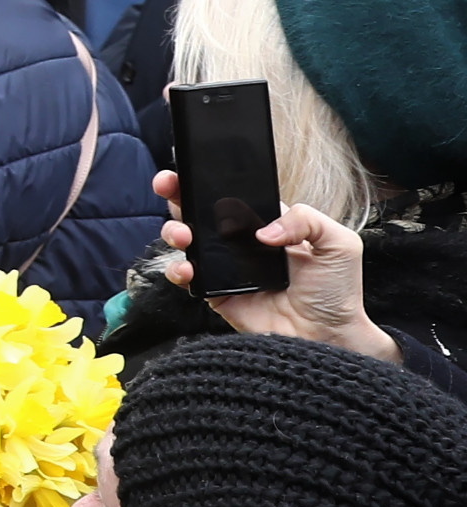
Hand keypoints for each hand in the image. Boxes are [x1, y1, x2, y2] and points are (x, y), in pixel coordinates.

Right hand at [151, 169, 395, 360]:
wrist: (328, 336)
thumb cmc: (337, 292)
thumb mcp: (338, 243)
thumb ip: (306, 220)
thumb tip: (262, 231)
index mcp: (269, 225)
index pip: (234, 196)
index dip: (210, 181)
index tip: (192, 169)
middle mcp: (242, 243)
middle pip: (200, 212)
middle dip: (178, 195)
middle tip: (169, 187)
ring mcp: (226, 268)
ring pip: (186, 240)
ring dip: (174, 231)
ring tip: (183, 236)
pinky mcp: (215, 293)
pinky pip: (186, 278)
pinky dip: (177, 270)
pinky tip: (188, 269)